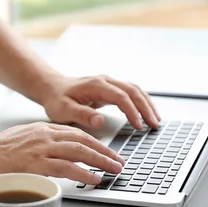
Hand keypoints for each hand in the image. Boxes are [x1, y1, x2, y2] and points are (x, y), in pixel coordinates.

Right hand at [0, 122, 124, 183]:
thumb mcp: (20, 140)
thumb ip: (39, 144)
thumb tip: (53, 155)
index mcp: (41, 129)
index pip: (75, 133)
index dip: (95, 142)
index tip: (106, 151)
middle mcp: (44, 135)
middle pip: (83, 140)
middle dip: (104, 151)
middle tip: (119, 161)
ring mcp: (40, 149)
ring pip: (79, 151)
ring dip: (101, 161)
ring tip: (114, 170)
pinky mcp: (35, 164)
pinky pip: (66, 168)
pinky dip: (83, 173)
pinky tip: (94, 178)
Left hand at [40, 75, 160, 130]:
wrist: (51, 88)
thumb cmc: (56, 99)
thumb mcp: (63, 109)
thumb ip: (82, 115)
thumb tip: (100, 121)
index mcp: (96, 85)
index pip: (120, 97)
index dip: (132, 111)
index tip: (138, 126)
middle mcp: (105, 81)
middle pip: (133, 91)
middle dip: (146, 108)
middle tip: (155, 124)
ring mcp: (108, 83)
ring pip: (135, 90)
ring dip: (147, 104)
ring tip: (156, 121)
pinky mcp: (110, 89)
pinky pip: (130, 93)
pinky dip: (141, 102)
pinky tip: (146, 113)